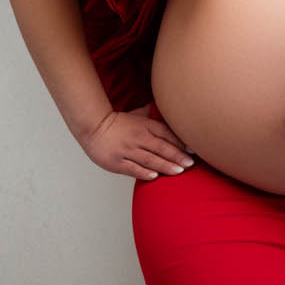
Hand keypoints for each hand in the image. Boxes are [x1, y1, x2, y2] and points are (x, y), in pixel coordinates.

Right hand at [79, 106, 195, 181]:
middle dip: (177, 157)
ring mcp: (127, 150)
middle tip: (190, 164)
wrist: (92, 127)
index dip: (180, 143)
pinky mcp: (117, 162)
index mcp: (144, 125)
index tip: (192, 151)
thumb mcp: (136, 114)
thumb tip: (168, 107)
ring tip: (179, 172)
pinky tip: (155, 177)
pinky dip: (144, 173)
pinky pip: (133, 168)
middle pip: (161, 148)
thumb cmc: (117, 122)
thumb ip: (152, 115)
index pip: (166, 134)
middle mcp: (137, 137)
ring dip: (166, 166)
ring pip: (150, 160)